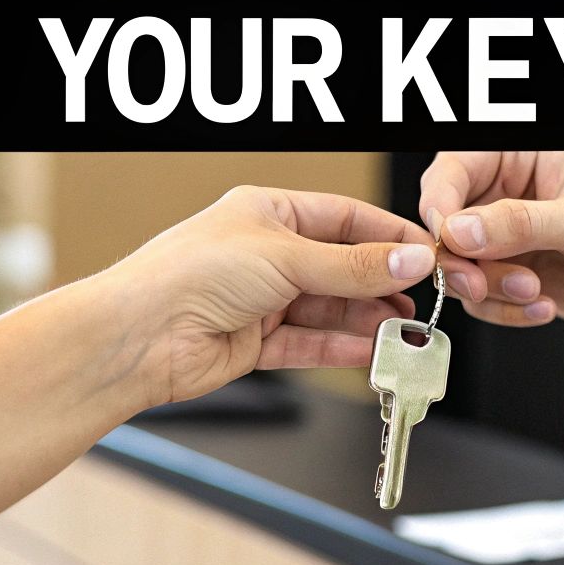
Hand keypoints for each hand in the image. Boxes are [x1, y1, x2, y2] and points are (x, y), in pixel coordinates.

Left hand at [90, 185, 435, 406]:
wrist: (139, 335)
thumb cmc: (189, 274)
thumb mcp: (286, 257)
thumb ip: (353, 266)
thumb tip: (409, 260)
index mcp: (267, 212)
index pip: (343, 218)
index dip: (387, 235)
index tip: (424, 253)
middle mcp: (265, 254)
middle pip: (340, 267)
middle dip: (381, 285)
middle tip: (420, 300)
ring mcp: (261, 299)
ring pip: (328, 309)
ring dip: (366, 321)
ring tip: (403, 332)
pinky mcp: (255, 342)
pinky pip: (310, 344)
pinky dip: (341, 348)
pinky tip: (370, 351)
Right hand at [417, 151, 563, 385]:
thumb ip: (520, 225)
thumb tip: (457, 231)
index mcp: (525, 155)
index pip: (456, 168)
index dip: (441, 201)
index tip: (446, 236)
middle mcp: (511, 194)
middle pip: (447, 222)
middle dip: (459, 258)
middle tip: (479, 283)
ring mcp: (514, 240)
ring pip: (461, 267)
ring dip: (488, 289)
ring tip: (534, 292)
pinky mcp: (520, 279)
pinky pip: (485, 301)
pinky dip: (506, 311)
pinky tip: (544, 309)